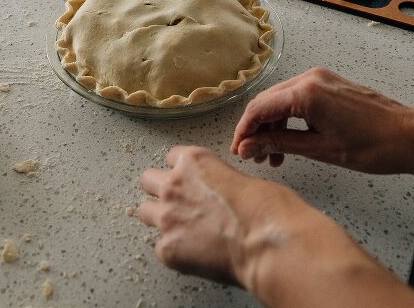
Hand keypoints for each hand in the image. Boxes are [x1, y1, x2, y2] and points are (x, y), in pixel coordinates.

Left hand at [138, 146, 324, 292]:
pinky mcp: (167, 249)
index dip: (182, 171)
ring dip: (161, 218)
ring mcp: (166, 218)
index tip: (189, 181)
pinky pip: (161, 247)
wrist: (268, 244)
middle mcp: (173, 185)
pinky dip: (176, 251)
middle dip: (161, 191)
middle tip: (179, 204)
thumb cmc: (268, 211)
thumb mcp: (243, 178)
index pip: (171, 157)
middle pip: (148, 180)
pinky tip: (196, 254)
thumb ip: (218, 181)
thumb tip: (218, 195)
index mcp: (194, 161)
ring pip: (145, 211)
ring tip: (184, 230)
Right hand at [232, 67, 413, 173]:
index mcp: (306, 93)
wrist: (412, 135)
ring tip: (273, 156)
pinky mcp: (329, 84)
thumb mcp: (320, 149)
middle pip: (267, 102)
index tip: (239, 151)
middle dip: (256, 129)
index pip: (259, 109)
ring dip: (272, 126)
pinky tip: (290, 142)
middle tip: (254, 156)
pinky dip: (288, 119)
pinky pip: (297, 98)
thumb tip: (248, 147)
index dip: (244, 131)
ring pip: (280, 100)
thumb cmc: (374, 146)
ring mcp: (321, 78)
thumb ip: (279, 144)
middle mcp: (310, 78)